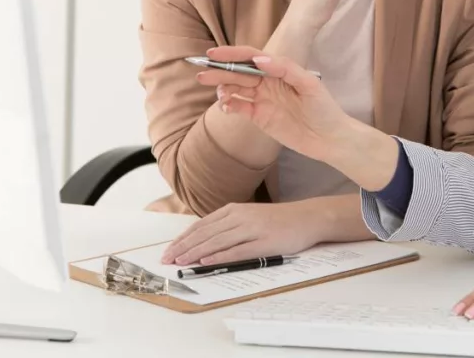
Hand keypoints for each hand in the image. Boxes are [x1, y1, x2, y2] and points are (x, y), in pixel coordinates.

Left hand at [161, 201, 323, 265]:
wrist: (307, 218)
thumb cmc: (277, 220)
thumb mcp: (249, 217)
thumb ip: (228, 225)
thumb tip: (204, 241)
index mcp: (234, 210)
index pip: (201, 225)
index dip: (183, 238)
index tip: (169, 250)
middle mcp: (239, 217)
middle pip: (205, 234)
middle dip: (183, 247)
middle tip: (167, 260)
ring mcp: (251, 229)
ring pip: (217, 242)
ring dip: (195, 253)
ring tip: (180, 262)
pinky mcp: (263, 242)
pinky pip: (237, 250)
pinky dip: (219, 256)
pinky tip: (206, 262)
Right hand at [196, 45, 350, 161]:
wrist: (330, 138)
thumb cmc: (324, 108)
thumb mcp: (309, 84)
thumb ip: (285, 69)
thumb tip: (259, 60)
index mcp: (279, 70)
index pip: (251, 58)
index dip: (231, 54)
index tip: (213, 54)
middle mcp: (268, 83)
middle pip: (239, 73)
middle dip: (219, 72)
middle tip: (201, 74)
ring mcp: (263, 100)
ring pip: (236, 90)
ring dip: (223, 89)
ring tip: (216, 92)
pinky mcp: (260, 117)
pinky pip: (239, 109)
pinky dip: (229, 106)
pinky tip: (224, 106)